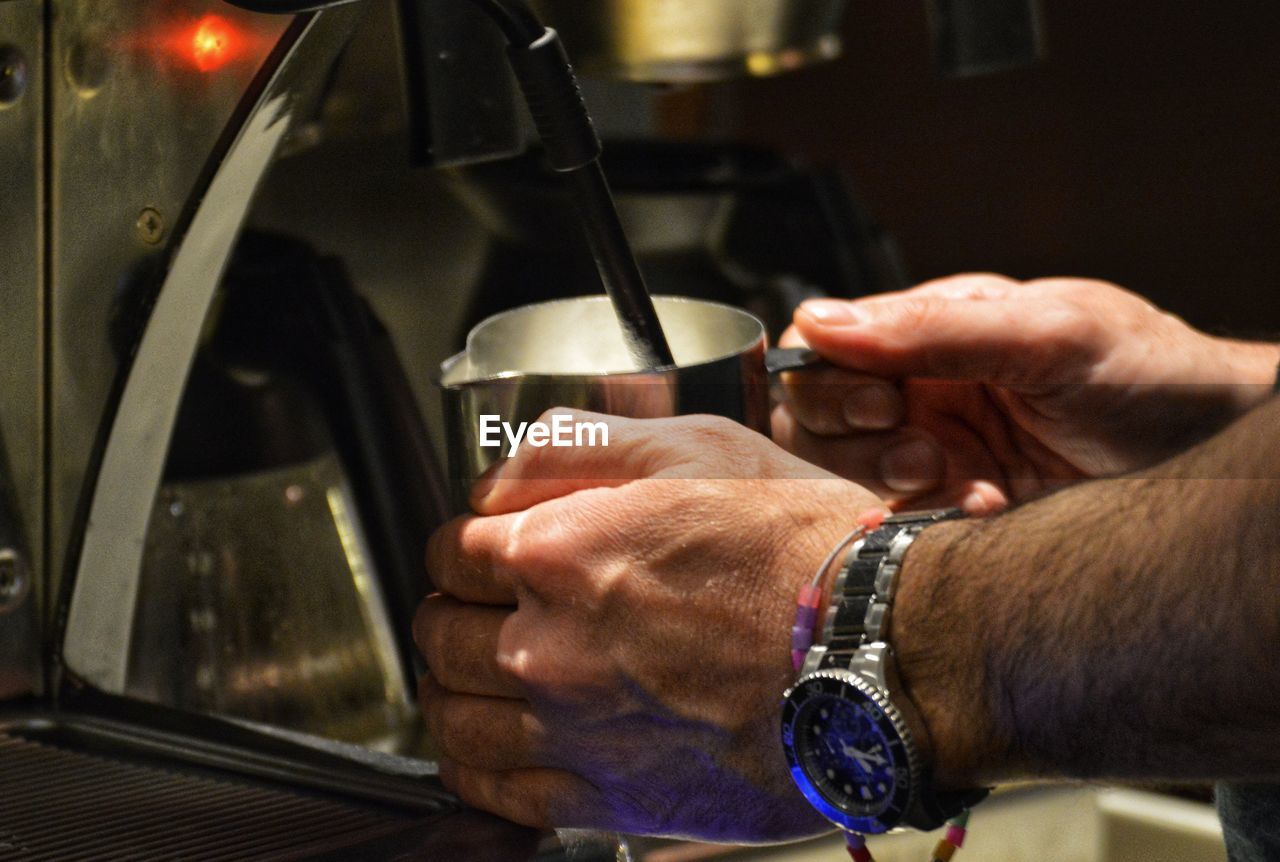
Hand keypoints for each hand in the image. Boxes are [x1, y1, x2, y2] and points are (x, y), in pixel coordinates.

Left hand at [417, 410, 884, 840]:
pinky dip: (475, 768)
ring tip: (478, 676)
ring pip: (454, 714)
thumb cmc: (804, 548)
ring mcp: (573, 727)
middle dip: (456, 612)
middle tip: (485, 610)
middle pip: (442, 631)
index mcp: (560, 550)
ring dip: (455, 688)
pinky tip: (491, 748)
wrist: (885, 653)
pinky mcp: (605, 797)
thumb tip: (500, 473)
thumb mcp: (696, 447)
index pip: (451, 550)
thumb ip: (579, 445)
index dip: (467, 547)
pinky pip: (494, 791)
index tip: (488, 555)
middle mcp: (549, 642)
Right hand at [774, 274, 1278, 509]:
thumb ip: (932, 328)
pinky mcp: (948, 510)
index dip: (831, 381)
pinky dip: (924, 525)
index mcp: (928, 330)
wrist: (1216, 464)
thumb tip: (819, 321)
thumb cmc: (1151, 376)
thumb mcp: (1049, 335)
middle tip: (923, 451)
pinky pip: (890, 525)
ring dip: (889, 485)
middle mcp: (918, 389)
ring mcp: (930, 452)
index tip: (886, 401)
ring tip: (960, 484)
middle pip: (815, 416)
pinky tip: (987, 512)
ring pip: (841, 476)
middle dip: (856, 440)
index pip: (821, 346)